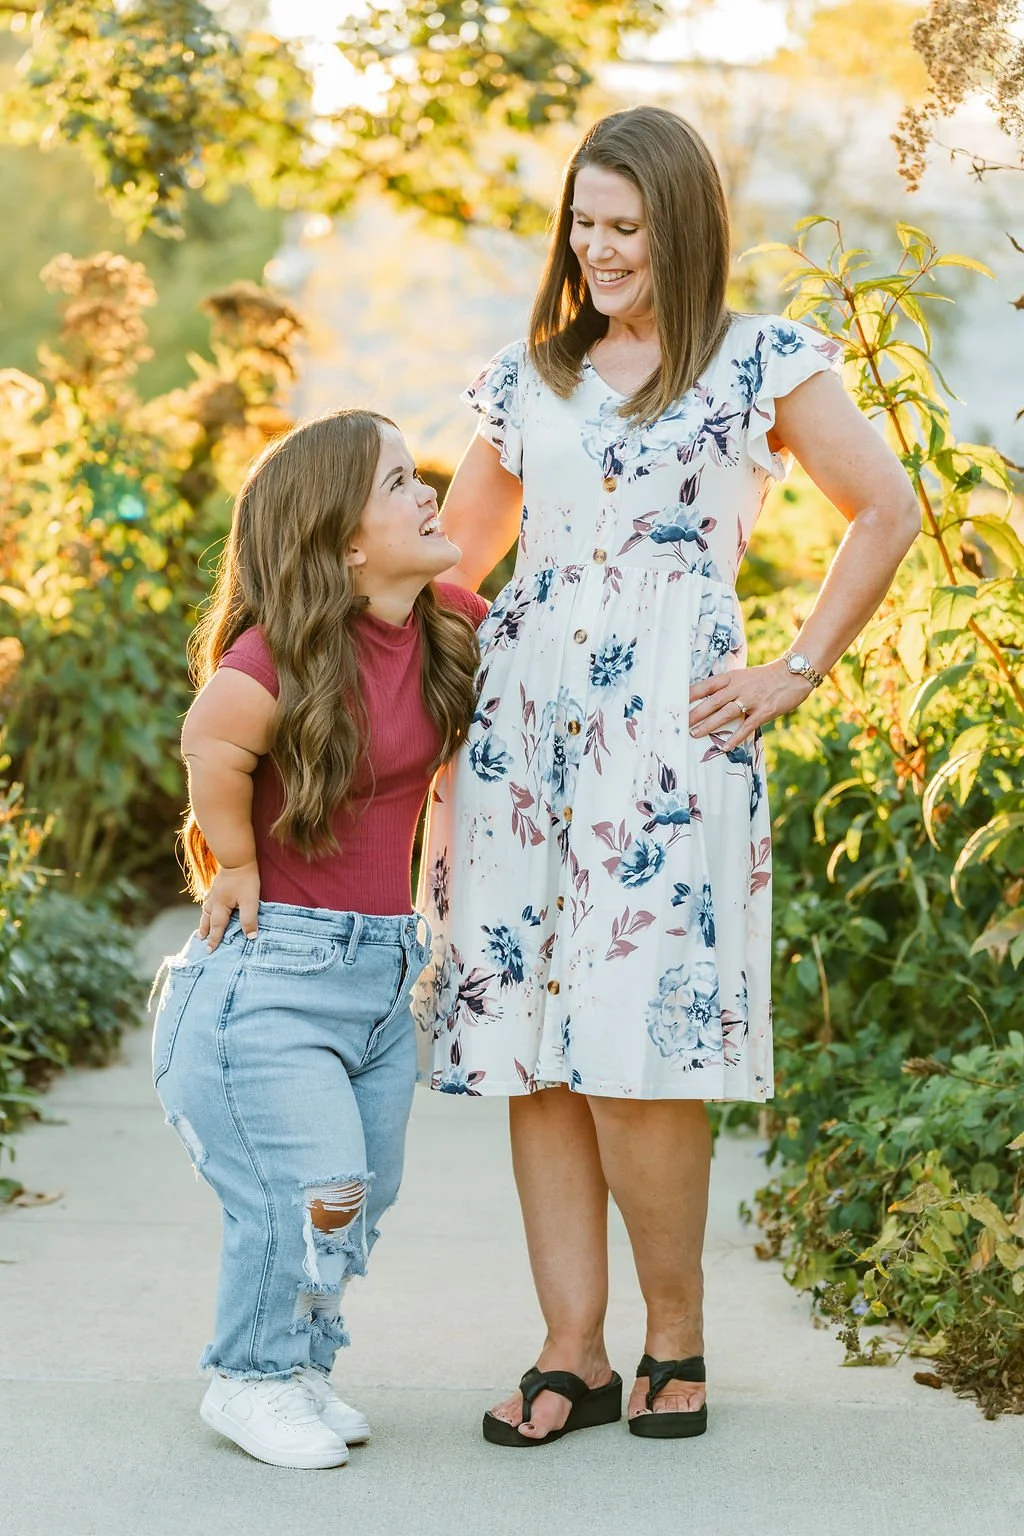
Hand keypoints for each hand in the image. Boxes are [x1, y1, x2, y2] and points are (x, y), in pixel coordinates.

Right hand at [199, 861, 260, 950]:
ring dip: (203, 920)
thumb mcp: (250, 901)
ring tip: (201, 928)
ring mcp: (213, 892)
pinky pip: (208, 900)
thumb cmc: (245, 880)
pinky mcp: (216, 885)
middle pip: (207, 920)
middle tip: (201, 941)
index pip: (217, 928)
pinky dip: (206, 907)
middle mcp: (213, 901)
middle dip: (205, 931)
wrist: (237, 858)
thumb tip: (250, 937)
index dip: (214, 940)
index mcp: (220, 907)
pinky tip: (208, 906)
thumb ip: (249, 919)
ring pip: (205, 910)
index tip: (209, 951)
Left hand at [688, 660, 813, 750]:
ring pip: (726, 713)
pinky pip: (747, 727)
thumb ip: (728, 687)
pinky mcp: (765, 711)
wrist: (794, 674)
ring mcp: (752, 699)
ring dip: (709, 725)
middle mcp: (740, 687)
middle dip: (695, 713)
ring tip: (695, 734)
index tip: (676, 701)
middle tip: (681, 723)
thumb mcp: (744, 676)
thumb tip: (709, 700)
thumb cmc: (766, 678)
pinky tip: (725, 746)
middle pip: (713, 701)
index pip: (707, 685)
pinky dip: (735, 737)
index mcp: (733, 677)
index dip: (691, 693)